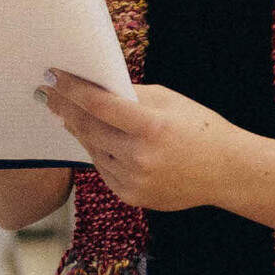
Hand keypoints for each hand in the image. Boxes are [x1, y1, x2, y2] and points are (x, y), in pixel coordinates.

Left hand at [39, 74, 244, 209]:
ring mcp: (135, 180)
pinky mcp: (132, 197)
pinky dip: (97, 152)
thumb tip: (94, 87)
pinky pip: (104, 169)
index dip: (72, 89)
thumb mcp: (169, 101)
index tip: (53, 77)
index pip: (99, 105)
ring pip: (93, 150)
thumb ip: (131, 95)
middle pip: (88, 128)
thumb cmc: (200, 128)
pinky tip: (92, 139)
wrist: (227, 172)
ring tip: (65, 113)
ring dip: (78, 131)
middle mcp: (140, 157)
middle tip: (48, 94)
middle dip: (65, 109)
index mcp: (151, 126)